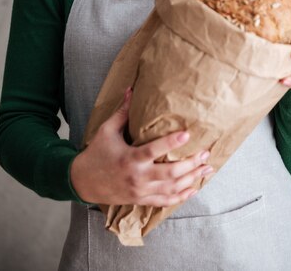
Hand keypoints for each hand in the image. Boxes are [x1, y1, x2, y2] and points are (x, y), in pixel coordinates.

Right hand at [70, 87, 212, 205]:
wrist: (83, 183)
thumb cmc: (96, 153)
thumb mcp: (106, 130)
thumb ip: (123, 112)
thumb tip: (132, 89)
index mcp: (129, 158)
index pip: (154, 150)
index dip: (171, 142)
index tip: (187, 134)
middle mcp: (137, 177)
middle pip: (170, 173)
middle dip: (191, 164)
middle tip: (205, 153)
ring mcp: (140, 191)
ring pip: (171, 188)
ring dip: (192, 179)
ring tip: (207, 168)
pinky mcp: (141, 200)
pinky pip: (165, 201)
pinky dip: (181, 196)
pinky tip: (194, 188)